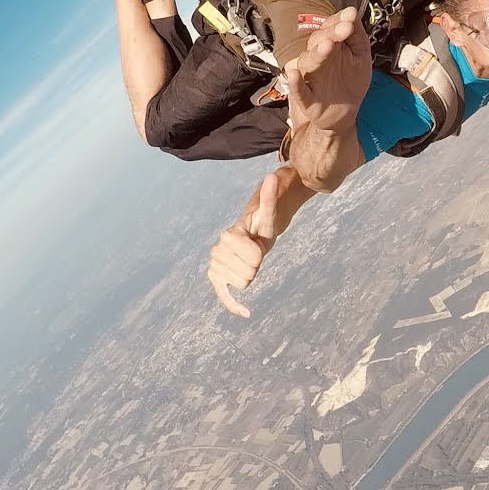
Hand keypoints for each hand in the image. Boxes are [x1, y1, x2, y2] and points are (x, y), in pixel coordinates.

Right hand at [208, 170, 283, 317]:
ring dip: (250, 275)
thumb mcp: (268, 214)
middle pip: (248, 274)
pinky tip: (247, 313)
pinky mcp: (216, 278)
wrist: (252, 234)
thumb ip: (269, 197)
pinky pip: (224, 296)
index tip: (257, 243)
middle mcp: (217, 249)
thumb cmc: (262, 224)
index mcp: (229, 235)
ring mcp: (215, 265)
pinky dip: (234, 305)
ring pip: (242, 284)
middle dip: (256, 265)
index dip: (261, 253)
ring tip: (248, 261)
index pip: (254, 258)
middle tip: (254, 252)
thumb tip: (272, 176)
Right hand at [286, 8, 370, 137]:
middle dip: (331, 34)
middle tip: (344, 28)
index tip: (350, 17)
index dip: (338, 22)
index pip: (329, 29)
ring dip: (316, 54)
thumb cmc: (351, 81)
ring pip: (308, 62)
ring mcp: (310, 78)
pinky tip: (296, 75)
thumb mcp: (360, 55)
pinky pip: (298, 90)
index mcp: (330, 47)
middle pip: (317, 41)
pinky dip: (295, 83)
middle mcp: (317, 59)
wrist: (344, 113)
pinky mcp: (306, 99)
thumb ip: (357, 34)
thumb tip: (351, 12)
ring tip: (327, 46)